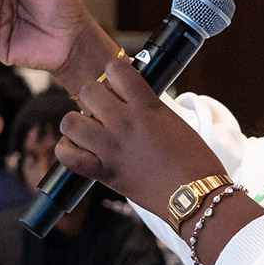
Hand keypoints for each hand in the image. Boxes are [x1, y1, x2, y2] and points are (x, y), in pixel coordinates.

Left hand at [56, 59, 226, 213]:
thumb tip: (126, 98)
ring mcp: (111, 148)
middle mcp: (124, 123)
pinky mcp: (104, 173)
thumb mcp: (173, 120)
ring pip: (70, 122)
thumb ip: (147, 105)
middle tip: (104, 108)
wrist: (195, 195)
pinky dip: (67, 150)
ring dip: (77, 122)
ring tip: (89, 128)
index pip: (116, 69)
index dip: (115, 72)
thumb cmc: (193, 159)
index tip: (119, 82)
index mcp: (146, 106)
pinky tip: (78, 147)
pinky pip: (68, 157)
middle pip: (88, 91)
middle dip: (94, 96)